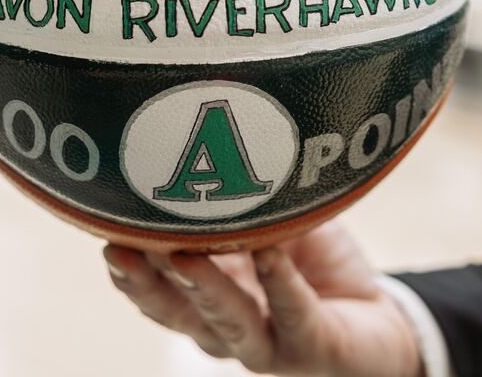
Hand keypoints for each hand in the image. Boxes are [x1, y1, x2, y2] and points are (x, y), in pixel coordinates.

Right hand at [102, 222, 422, 376]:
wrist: (378, 323)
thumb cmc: (314, 267)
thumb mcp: (276, 223)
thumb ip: (246, 196)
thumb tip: (215, 130)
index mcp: (206, 296)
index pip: (155, 288)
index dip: (127, 266)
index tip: (103, 232)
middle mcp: (225, 328)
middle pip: (176, 311)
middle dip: (146, 279)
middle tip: (120, 246)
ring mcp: (268, 344)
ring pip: (228, 322)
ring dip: (203, 288)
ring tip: (183, 255)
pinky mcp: (313, 350)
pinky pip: (294, 315)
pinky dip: (280, 284)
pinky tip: (269, 255)